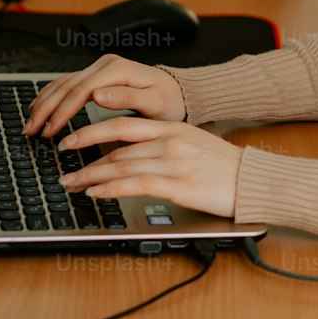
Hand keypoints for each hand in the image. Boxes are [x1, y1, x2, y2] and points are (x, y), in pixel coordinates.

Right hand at [23, 56, 185, 137]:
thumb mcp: (154, 102)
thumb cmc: (169, 100)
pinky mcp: (97, 75)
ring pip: (62, 84)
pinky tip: (39, 106)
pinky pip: (67, 83)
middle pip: (66, 86)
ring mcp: (99, 68)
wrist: (178, 92)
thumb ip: (126, 98)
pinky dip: (51, 96)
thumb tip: (97, 95)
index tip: (51, 131)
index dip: (62, 112)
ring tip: (30, 123)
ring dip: (44, 103)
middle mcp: (105, 65)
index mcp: (117, 70)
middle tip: (31, 130)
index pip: (80, 91)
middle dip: (46, 109)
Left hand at [56, 116, 242, 219]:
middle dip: (84, 157)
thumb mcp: (194, 145)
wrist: (254, 180)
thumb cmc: (226, 167)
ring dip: (91, 176)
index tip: (72, 140)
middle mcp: (170, 141)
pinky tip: (97, 193)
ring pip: (122, 166)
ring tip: (72, 184)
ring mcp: (174, 163)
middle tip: (62, 167)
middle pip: (116, 147)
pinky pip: (136, 185)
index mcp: (172, 128)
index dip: (92, 132)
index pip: (123, 126)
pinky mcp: (179, 185)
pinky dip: (112, 188)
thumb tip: (134, 156)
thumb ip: (165, 146)